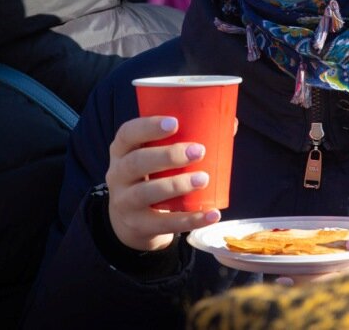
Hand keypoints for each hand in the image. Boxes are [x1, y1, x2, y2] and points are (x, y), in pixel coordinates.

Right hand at [106, 116, 220, 251]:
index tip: (175, 122)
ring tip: (204, 179)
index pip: (127, 133)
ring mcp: (125, 202)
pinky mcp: (139, 226)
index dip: (148, 126)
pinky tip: (211, 214)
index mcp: (122, 150)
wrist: (130, 220)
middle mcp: (117, 174)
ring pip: (145, 193)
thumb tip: (231, 124)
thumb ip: (185, 138)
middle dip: (168, 156)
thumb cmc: (153, 175)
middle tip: (199, 151)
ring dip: (177, 185)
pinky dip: (190, 219)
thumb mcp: (155, 155)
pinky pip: (164, 224)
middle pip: (136, 163)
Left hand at [278, 209, 348, 285]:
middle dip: (309, 289)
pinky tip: (313, 283)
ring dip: (318, 290)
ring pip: (346, 294)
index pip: (345, 277)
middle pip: (340, 291)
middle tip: (277, 283)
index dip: (315, 281)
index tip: (289, 278)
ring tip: (286, 284)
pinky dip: (333, 288)